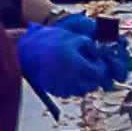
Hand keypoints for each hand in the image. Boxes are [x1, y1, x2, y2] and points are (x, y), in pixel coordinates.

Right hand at [16, 21, 131, 99]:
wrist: (26, 51)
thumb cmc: (51, 41)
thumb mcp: (74, 38)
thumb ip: (91, 46)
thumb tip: (105, 51)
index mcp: (78, 65)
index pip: (99, 73)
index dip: (101, 66)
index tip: (98, 60)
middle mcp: (72, 79)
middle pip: (92, 84)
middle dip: (94, 75)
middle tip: (90, 65)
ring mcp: (63, 87)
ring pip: (83, 90)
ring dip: (85, 81)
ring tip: (78, 68)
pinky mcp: (55, 91)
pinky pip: (70, 92)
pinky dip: (73, 85)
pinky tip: (67, 74)